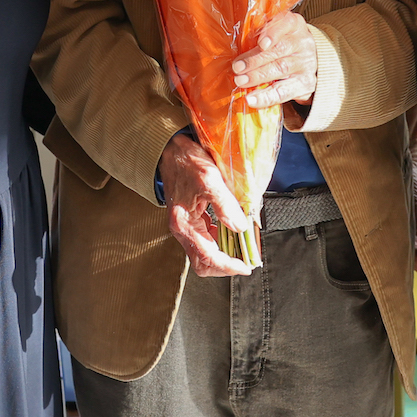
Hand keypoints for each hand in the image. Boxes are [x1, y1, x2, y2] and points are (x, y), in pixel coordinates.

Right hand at [159, 133, 252, 278]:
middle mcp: (181, 230)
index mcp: (184, 224)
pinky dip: (220, 242)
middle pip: (204, 262)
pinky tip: (231, 234)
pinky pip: (205, 240)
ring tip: (243, 250)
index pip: (207, 258)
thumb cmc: (186, 161)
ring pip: (204, 253)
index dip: (229, 266)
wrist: (170, 150)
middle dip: (226, 265)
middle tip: (247, 260)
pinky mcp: (189, 220)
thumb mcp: (210, 178)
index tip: (246, 266)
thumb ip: (225, 204)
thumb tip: (240, 226)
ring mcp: (184, 226)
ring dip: (224, 255)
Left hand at [232, 12, 315, 108]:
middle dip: (255, 59)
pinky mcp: (305, 84)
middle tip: (237, 67)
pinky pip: (284, 92)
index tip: (261, 44)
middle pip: (279, 50)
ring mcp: (306, 63)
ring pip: (281, 69)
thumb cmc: (282, 44)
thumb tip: (231, 45)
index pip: (286, 24)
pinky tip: (252, 99)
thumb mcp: (276, 33)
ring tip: (240, 81)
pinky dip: (266, 97)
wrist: (308, 62)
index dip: (273, 33)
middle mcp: (303, 42)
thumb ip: (259, 35)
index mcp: (294, 24)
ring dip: (257, 76)